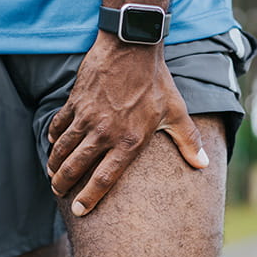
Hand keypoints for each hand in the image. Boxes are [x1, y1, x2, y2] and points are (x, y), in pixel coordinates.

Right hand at [47, 31, 208, 216]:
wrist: (133, 47)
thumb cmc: (157, 82)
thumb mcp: (176, 113)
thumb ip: (189, 142)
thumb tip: (203, 165)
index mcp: (130, 142)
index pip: (104, 179)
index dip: (88, 198)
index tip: (78, 210)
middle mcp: (105, 133)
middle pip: (76, 168)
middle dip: (63, 184)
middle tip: (58, 192)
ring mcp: (87, 117)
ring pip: (63, 149)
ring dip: (54, 165)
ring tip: (53, 175)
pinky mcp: (75, 102)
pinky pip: (58, 125)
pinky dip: (53, 137)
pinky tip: (53, 145)